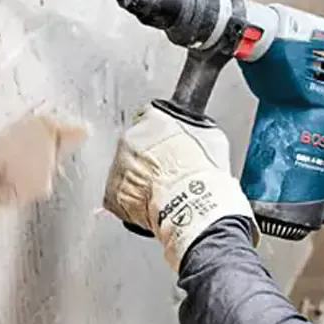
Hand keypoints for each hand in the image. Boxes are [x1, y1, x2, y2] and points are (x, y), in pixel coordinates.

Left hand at [103, 104, 259, 271]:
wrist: (193, 206)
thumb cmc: (203, 175)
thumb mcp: (211, 139)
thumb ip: (194, 130)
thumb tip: (195, 131)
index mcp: (154, 121)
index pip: (150, 118)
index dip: (161, 134)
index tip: (167, 144)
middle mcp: (131, 139)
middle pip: (134, 145)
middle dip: (148, 158)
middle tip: (168, 172)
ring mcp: (118, 167)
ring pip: (126, 171)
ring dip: (139, 180)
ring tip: (163, 192)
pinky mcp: (111, 194)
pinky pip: (119, 196)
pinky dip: (131, 203)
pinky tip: (153, 205)